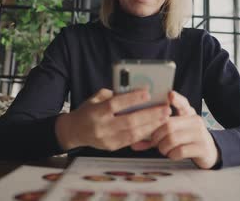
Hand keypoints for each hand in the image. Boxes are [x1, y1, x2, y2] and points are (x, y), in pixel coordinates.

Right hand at [55, 88, 170, 150]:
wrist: (74, 131)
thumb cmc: (88, 111)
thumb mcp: (96, 98)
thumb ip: (114, 94)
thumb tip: (135, 91)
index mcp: (96, 112)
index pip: (116, 104)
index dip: (132, 99)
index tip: (147, 93)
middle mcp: (101, 127)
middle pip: (129, 121)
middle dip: (150, 115)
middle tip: (165, 109)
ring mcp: (107, 139)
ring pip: (133, 133)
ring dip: (151, 126)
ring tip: (164, 118)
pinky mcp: (112, 147)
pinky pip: (131, 141)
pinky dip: (144, 134)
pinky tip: (154, 127)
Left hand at [131, 91, 220, 168]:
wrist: (209, 151)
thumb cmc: (186, 139)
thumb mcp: (176, 132)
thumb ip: (156, 134)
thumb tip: (133, 143)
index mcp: (188, 113)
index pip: (183, 103)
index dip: (177, 99)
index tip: (170, 95)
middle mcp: (195, 121)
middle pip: (169, 124)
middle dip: (156, 136)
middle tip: (154, 142)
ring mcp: (199, 134)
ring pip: (173, 139)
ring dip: (163, 147)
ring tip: (163, 149)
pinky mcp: (201, 147)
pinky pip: (180, 151)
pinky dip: (171, 154)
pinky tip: (172, 154)